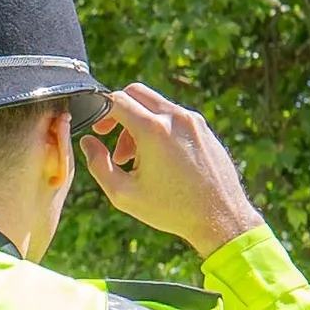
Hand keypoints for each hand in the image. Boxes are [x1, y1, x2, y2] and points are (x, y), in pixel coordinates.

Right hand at [75, 85, 268, 260]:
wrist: (220, 216)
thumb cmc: (172, 209)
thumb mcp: (124, 194)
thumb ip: (99, 164)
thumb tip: (88, 142)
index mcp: (154, 130)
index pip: (117, 100)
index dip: (101, 111)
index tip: (99, 130)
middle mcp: (175, 117)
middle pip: (136, 92)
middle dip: (120, 113)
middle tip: (114, 142)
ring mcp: (193, 120)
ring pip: (156, 105)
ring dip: (139, 123)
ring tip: (136, 160)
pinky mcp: (204, 128)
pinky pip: (174, 116)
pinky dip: (159, 128)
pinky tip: (160, 160)